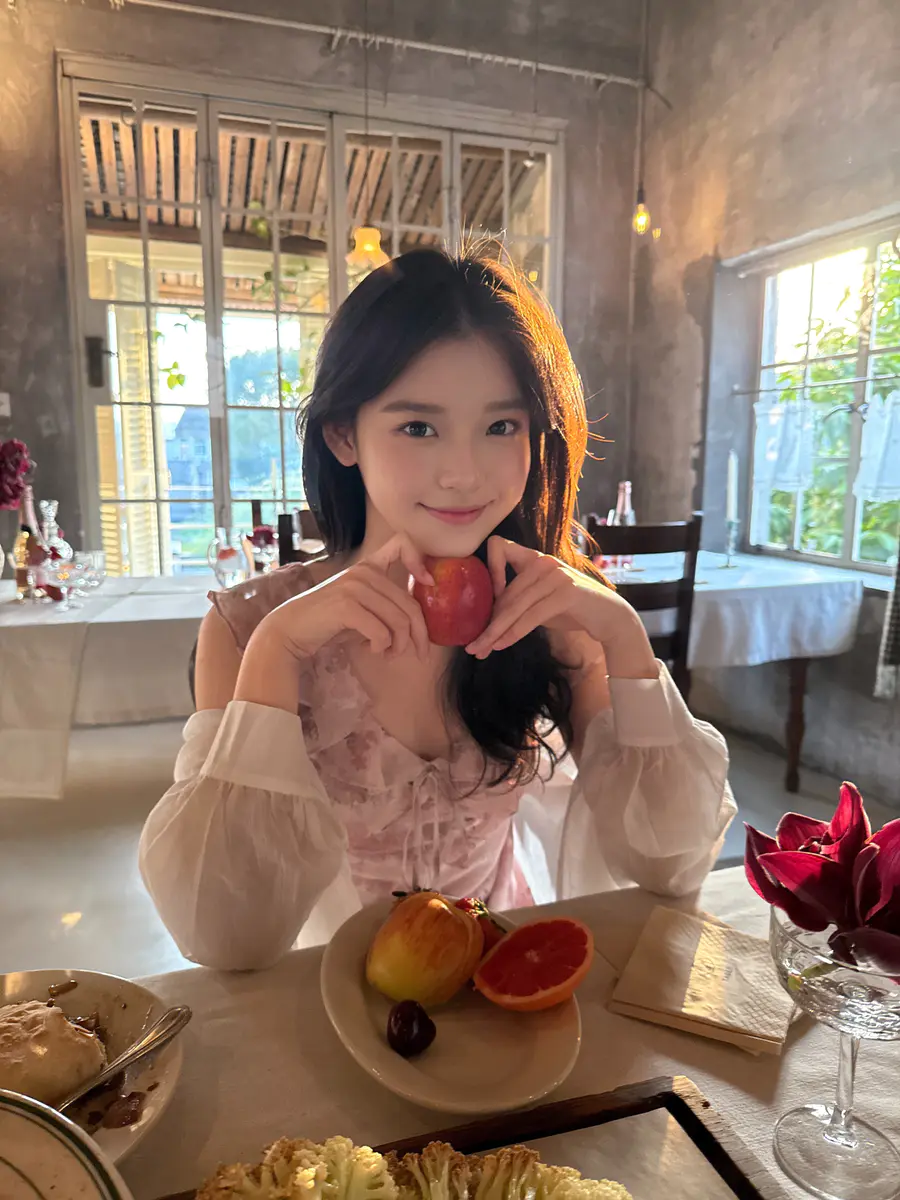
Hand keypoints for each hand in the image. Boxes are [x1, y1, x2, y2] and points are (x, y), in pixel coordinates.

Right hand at [258, 533, 433, 662]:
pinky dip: (382, 647)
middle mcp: (364, 572)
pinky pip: (382, 633)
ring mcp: (355, 587)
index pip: (402, 544)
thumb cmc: (330, 623)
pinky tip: (372, 650)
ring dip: (399, 645)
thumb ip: (386, 605)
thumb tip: (420, 624)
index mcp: (369, 567)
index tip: (427, 584)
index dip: (420, 562)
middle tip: (418, 654)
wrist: (291, 630)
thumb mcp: (362, 607)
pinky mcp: (346, 606)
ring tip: (389, 653)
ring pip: (399, 621)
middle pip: (411, 604)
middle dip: (419, 635)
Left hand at [465, 536, 656, 677]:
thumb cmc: (572, 610)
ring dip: (495, 632)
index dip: (489, 567)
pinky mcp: (566, 593)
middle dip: (487, 623)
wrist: (611, 618)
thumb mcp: (540, 602)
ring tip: (481, 650)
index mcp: (534, 558)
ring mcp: (555, 575)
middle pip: (504, 593)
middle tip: (473, 645)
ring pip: (513, 607)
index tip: (486, 598)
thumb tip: (486, 620)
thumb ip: (518, 601)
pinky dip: (513, 633)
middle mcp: (543, 561)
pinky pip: (530, 617)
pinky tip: (502, 645)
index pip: (499, 547)